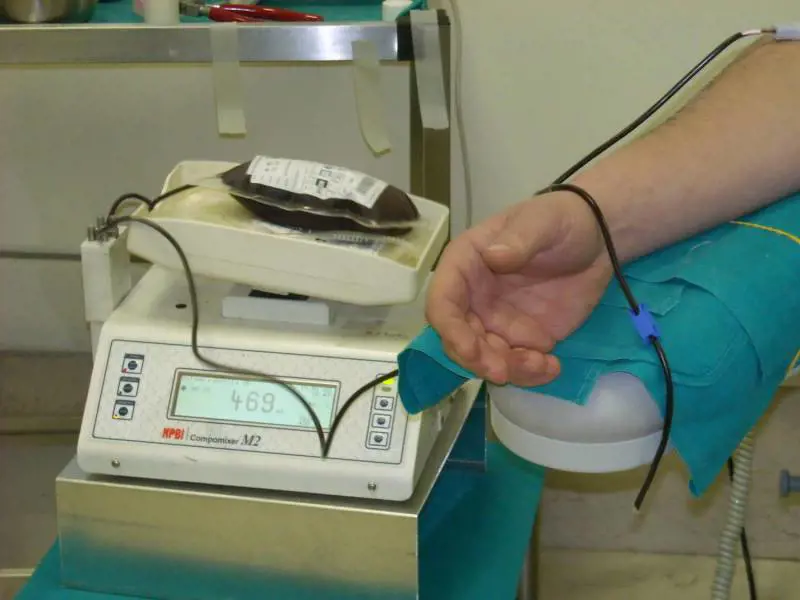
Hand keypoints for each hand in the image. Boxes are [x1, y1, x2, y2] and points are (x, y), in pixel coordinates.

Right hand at [426, 190, 612, 386]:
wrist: (598, 239)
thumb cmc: (562, 221)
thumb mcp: (542, 221)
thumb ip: (518, 238)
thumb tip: (493, 256)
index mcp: (466, 265)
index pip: (442, 302)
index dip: (450, 329)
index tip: (469, 348)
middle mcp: (473, 298)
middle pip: (458, 339)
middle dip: (477, 359)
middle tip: (504, 371)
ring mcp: (497, 321)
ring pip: (486, 358)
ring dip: (508, 369)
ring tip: (544, 364)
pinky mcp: (523, 338)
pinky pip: (516, 364)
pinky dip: (531, 374)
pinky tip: (553, 365)